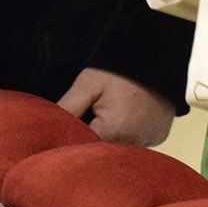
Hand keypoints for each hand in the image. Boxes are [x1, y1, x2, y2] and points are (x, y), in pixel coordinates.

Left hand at [58, 67, 174, 146]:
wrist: (155, 55)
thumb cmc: (119, 69)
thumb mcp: (88, 83)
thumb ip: (68, 108)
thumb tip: (48, 128)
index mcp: (114, 131)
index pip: (86, 148)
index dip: (74, 139)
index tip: (71, 127)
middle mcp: (135, 142)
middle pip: (104, 151)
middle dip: (93, 140)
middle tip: (92, 115)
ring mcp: (150, 140)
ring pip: (121, 148)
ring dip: (113, 138)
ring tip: (111, 113)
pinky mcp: (160, 136)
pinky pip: (139, 142)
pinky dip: (130, 133)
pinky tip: (128, 117)